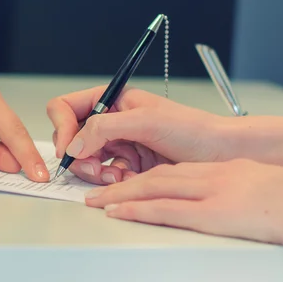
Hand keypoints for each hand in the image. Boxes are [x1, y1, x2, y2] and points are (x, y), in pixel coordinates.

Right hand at [47, 87, 226, 183]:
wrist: (220, 155)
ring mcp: (117, 144)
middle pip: (71, 139)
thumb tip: (73, 144)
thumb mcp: (145, 121)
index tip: (67, 148)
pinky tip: (128, 179)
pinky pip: (104, 176)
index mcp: (111, 100)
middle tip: (94, 167)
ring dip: (95, 172)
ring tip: (116, 175)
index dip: (63, 127)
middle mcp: (110, 121)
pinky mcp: (126, 165)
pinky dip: (112, 181)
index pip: (66, 108)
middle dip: (79, 155)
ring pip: (85, 161)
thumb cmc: (192, 129)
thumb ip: (103, 128)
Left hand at [84, 159, 282, 255]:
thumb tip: (211, 200)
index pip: (169, 171)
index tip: (122, 182)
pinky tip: (118, 212)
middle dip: (121, 184)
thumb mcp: (250, 186)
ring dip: (119, 195)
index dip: (140, 177)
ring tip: (96, 201)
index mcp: (216, 172)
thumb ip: (224, 189)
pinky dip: (137, 209)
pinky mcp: (213, 213)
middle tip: (97, 191)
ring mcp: (209, 193)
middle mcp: (207, 178)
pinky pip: (166, 209)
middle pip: (153, 176)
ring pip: (152, 188)